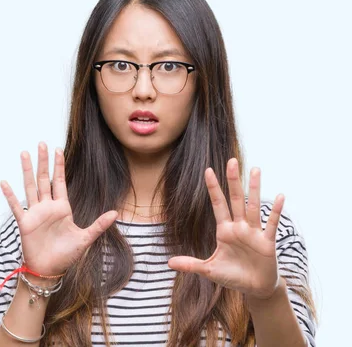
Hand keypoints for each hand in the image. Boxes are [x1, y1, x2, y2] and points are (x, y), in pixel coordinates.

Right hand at [0, 142, 117, 276]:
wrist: (50, 270)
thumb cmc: (66, 255)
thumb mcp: (85, 238)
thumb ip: (99, 225)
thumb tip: (116, 213)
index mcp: (62, 208)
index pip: (60, 182)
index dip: (59, 166)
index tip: (58, 149)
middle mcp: (48, 207)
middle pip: (44, 179)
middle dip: (44, 162)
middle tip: (41, 144)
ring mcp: (36, 213)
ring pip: (30, 187)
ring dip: (27, 171)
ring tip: (24, 154)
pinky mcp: (25, 223)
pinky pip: (16, 206)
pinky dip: (10, 195)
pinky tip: (4, 182)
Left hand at [168, 158, 282, 299]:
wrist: (255, 288)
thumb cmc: (233, 276)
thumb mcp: (209, 270)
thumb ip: (191, 264)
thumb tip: (169, 262)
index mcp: (224, 231)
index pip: (217, 205)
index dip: (213, 188)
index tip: (208, 170)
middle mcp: (239, 227)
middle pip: (235, 199)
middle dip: (233, 181)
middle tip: (231, 160)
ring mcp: (254, 233)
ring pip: (253, 206)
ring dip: (255, 189)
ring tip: (256, 169)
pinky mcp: (267, 242)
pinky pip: (272, 224)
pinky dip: (276, 211)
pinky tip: (280, 196)